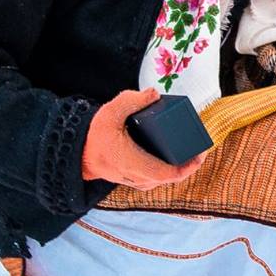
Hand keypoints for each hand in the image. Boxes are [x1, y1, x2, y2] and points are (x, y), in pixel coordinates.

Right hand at [82, 89, 207, 189]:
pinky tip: (172, 158)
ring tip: (188, 153)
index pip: (167, 173)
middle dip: (187, 165)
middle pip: (169, 177)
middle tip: (199, 150)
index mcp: (133, 162)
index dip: (188, 167)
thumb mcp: (110, 112)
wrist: (76, 153)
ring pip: (162, 180)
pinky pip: (154, 179)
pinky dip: (166, 170)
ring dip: (177, 169)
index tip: (200, 155)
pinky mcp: (131, 179)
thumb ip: (132, 100)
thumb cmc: (93, 135)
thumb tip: (155, 94)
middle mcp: (136, 176)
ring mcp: (134, 180)